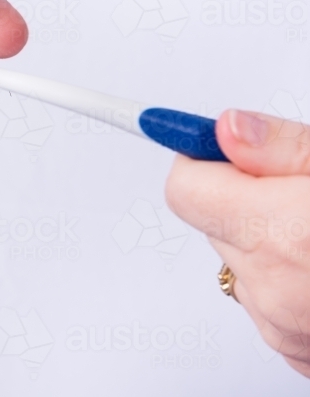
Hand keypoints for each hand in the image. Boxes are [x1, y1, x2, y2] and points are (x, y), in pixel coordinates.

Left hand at [166, 110, 309, 376]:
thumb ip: (285, 147)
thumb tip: (227, 128)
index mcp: (280, 232)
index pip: (184, 188)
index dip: (205, 159)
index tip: (225, 147)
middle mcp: (274, 288)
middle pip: (214, 223)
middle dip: (247, 197)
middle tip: (302, 188)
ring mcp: (286, 327)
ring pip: (242, 264)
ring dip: (270, 241)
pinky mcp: (300, 353)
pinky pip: (270, 303)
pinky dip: (293, 281)